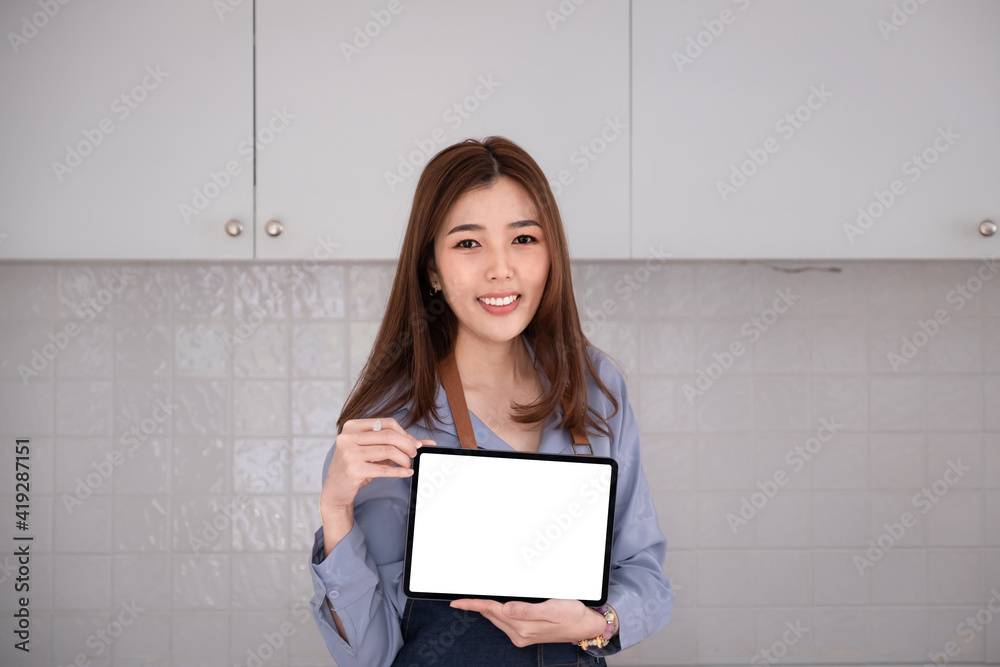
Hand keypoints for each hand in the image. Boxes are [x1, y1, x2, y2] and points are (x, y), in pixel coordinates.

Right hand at [320, 417, 433, 512]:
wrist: (335, 490)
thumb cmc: (356, 466)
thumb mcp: (373, 451)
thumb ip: (395, 443)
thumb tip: (425, 442)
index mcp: (352, 426)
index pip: (386, 423)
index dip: (404, 433)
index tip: (414, 444)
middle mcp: (348, 437)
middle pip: (389, 435)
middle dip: (407, 445)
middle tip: (414, 454)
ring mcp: (349, 453)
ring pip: (388, 450)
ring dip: (404, 458)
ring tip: (408, 464)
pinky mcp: (353, 469)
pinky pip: (384, 469)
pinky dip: (399, 471)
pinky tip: (407, 473)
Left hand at [448, 598, 607, 647]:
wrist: (585, 626)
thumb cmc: (572, 615)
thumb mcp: (552, 608)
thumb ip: (526, 610)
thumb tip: (505, 608)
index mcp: (524, 627)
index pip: (492, 611)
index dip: (473, 604)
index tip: (457, 602)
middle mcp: (520, 633)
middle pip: (491, 615)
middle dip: (476, 605)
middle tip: (460, 598)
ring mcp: (522, 635)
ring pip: (496, 618)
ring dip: (484, 609)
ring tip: (472, 600)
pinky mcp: (526, 634)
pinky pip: (504, 621)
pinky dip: (495, 612)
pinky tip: (494, 606)